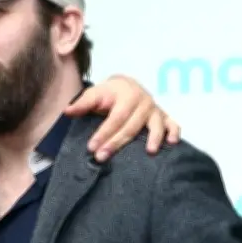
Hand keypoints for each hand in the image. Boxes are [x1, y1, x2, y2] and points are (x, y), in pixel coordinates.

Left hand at [63, 75, 180, 161]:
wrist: (126, 84)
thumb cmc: (108, 93)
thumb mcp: (94, 94)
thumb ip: (82, 104)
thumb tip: (67, 112)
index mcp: (126, 96)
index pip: (115, 118)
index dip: (104, 133)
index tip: (92, 147)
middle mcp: (143, 102)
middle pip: (131, 126)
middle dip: (117, 142)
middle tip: (102, 157)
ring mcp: (155, 109)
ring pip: (155, 125)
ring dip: (153, 138)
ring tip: (150, 152)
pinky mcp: (163, 116)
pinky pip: (173, 123)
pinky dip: (174, 132)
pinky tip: (172, 143)